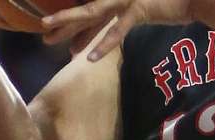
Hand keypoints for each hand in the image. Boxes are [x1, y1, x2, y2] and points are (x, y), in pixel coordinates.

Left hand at [42, 0, 195, 60]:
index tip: (55, 33)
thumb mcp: (143, 11)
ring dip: (70, 25)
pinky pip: (118, 30)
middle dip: (63, 21)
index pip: (91, 11)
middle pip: (85, 10)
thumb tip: (101, 40)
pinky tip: (90, 58)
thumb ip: (121, 22)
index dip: (72, 23)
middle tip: (43, 31)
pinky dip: (104, 44)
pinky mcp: (140, 9)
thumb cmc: (171, 3)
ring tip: (49, 36)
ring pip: (93, 13)